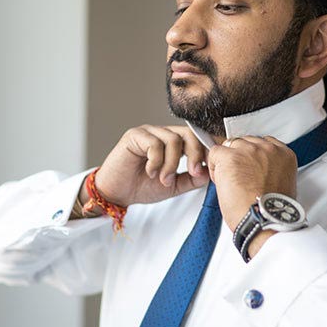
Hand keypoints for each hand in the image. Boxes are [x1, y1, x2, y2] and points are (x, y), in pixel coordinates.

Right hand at [87, 125, 209, 208]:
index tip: (209, 168)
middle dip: (195, 155)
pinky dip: (156, 161)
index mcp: (173, 143)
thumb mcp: (174, 186)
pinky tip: (150, 171)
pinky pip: (155, 144)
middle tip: (193, 172)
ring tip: (163, 178)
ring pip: (173, 140)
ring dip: (172, 164)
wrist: (117, 193)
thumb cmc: (141, 187)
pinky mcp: (135, 135)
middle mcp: (162, 134)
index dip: (205, 151)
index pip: (196, 138)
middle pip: (189, 134)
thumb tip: (208, 172)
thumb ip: (191, 179)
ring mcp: (148, 133)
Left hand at [207, 136, 297, 252]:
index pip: (262, 143)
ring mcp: (249, 151)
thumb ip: (271, 169)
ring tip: (231, 182)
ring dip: (226, 162)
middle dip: (239, 159)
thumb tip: (256, 170)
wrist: (262, 219)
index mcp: (284, 154)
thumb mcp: (281, 184)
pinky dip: (214, 168)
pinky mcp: (231, 157)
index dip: (252, 158)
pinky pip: (215, 153)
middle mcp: (268, 149)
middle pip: (245, 143)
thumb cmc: (270, 211)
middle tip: (239, 179)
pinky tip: (222, 182)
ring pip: (229, 146)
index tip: (249, 170)